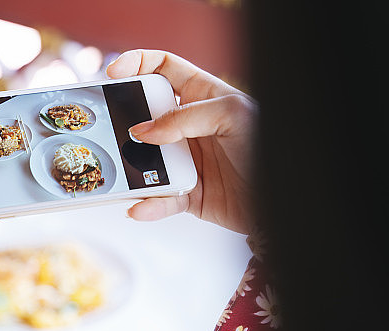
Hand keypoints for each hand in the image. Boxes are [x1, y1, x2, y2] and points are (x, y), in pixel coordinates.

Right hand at [106, 49, 256, 233]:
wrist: (283, 199)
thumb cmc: (266, 145)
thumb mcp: (231, 113)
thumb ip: (184, 117)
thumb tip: (143, 131)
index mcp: (201, 96)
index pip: (162, 68)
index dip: (137, 63)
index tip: (114, 73)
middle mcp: (189, 126)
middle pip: (143, 116)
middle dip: (122, 121)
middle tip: (107, 128)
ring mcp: (185, 159)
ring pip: (144, 161)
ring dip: (131, 170)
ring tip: (122, 176)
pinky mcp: (187, 193)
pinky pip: (159, 198)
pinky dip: (148, 204)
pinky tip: (140, 206)